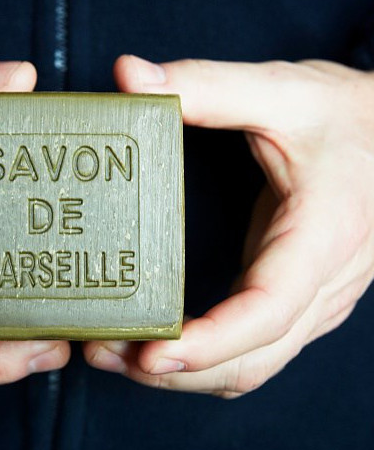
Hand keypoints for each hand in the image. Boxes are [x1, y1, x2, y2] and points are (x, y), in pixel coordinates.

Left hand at [85, 55, 373, 396]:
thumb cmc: (346, 115)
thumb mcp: (280, 91)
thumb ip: (204, 85)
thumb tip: (128, 76)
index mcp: (322, 235)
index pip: (267, 311)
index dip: (209, 343)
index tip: (149, 354)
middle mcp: (323, 282)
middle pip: (251, 360)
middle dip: (176, 371)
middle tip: (103, 351)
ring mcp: (313, 298)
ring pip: (252, 365)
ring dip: (185, 373)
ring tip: (117, 352)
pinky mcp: (297, 295)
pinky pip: (254, 348)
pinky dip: (207, 358)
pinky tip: (160, 340)